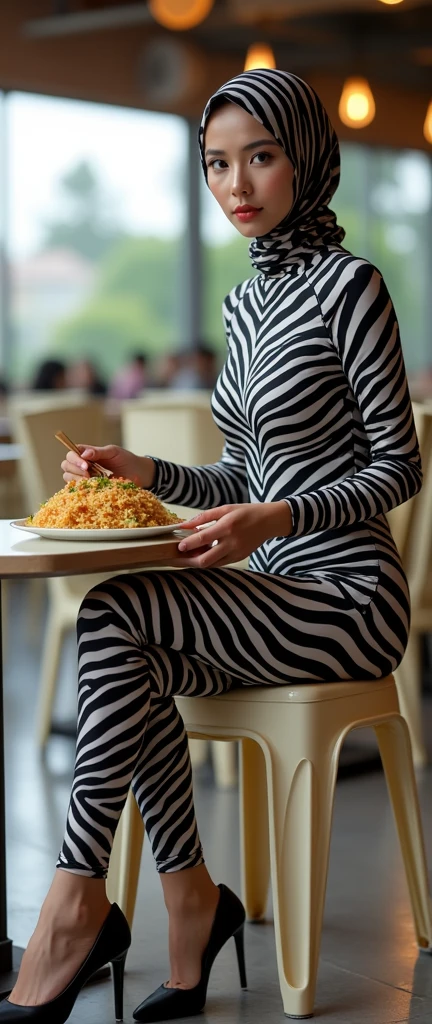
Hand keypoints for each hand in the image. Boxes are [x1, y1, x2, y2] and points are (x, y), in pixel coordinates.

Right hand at [61, 444, 155, 487]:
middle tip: (88, 474)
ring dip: (76, 479)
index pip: (71, 453)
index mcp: (87, 454)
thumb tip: (84, 454)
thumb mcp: (113, 452)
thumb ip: (98, 452)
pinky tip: (91, 488)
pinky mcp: (89, 489)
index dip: (75, 458)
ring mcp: (85, 478)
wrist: (139, 473)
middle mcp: (83, 465)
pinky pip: (76, 489)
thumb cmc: (126, 460)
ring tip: (91, 481)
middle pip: (66, 465)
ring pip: (67, 477)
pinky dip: (80, 488)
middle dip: (74, 469)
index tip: (86, 465)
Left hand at [175, 501, 291, 568]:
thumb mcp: (224, 509)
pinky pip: (219, 564)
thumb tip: (184, 524)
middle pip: (205, 559)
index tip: (178, 546)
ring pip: (211, 564)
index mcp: (227, 526)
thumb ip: (203, 517)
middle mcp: (231, 542)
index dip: (189, 544)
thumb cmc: (245, 512)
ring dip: (196, 562)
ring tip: (185, 558)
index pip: (203, 538)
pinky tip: (199, 556)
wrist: (269, 521)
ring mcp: (236, 553)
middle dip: (188, 561)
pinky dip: (208, 561)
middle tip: (176, 558)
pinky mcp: (239, 558)